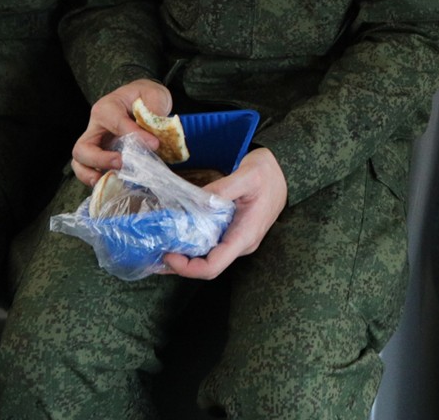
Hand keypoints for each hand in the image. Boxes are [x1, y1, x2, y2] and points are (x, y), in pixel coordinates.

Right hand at [69, 79, 171, 186]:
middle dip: (99, 159)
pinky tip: (114, 184)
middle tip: (121, 163)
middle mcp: (95, 127)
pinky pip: (90, 170)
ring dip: (90, 175)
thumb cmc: (144, 96)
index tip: (154, 144)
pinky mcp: (101, 155)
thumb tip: (154, 131)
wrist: (141, 100)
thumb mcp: (154, 94)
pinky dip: (99, 180)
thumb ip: (155, 108)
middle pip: (83, 147)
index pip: (116, 123)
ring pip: (80, 162)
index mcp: (107, 108)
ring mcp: (96, 143)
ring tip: (109, 180)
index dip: (134, 135)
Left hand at [162, 147, 287, 280]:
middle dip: (179, 263)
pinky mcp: (233, 231)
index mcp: (244, 236)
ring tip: (160, 243)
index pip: (213, 266)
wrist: (284, 170)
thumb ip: (223, 189)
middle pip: (207, 265)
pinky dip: (192, 241)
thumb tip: (197, 202)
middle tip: (155, 250)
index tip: (168, 253)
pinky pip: (210, 243)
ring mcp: (236, 239)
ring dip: (184, 254)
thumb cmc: (268, 173)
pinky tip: (176, 232)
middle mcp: (240, 243)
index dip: (188, 268)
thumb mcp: (248, 175)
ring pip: (207, 256)